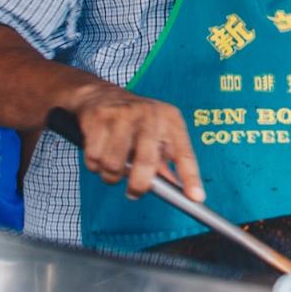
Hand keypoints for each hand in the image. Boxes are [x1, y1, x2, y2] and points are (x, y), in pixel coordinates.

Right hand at [60, 84, 202, 201]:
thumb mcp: (157, 135)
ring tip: (112, 166)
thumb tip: (180, 193)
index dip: (191, 177)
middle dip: (139, 186)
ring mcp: (123, 115)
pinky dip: (94, 165)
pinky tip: (100, 154)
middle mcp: (149, 115)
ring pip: (114, 165)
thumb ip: (166, 163)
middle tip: (134, 193)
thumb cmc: (134, 121)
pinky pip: (94, 157)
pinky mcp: (99, 118)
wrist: (100, 93)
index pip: (184, 153)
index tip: (196, 198)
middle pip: (146, 163)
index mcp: (170, 120)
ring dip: (111, 175)